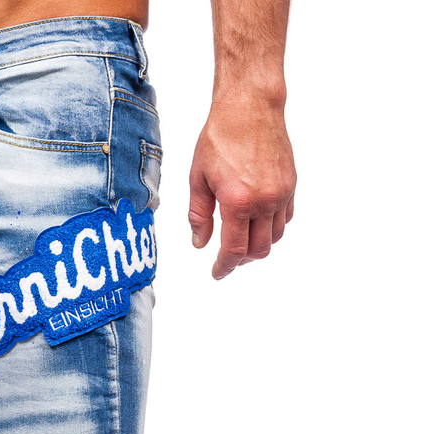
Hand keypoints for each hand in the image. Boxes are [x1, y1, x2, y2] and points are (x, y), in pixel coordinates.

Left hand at [188, 95, 295, 279]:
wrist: (250, 105)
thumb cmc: (221, 138)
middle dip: (242, 260)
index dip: (225, 267)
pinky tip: (257, 222)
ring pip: (275, 237)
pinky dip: (272, 227)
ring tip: (241, 240)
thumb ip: (199, 215)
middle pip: (259, 250)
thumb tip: (201, 243)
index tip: (217, 272)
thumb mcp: (198, 178)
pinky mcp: (291, 183)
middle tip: (227, 258)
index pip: (234, 250)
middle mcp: (265, 200)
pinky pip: (285, 218)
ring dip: (258, 245)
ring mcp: (281, 192)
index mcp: (238, 201)